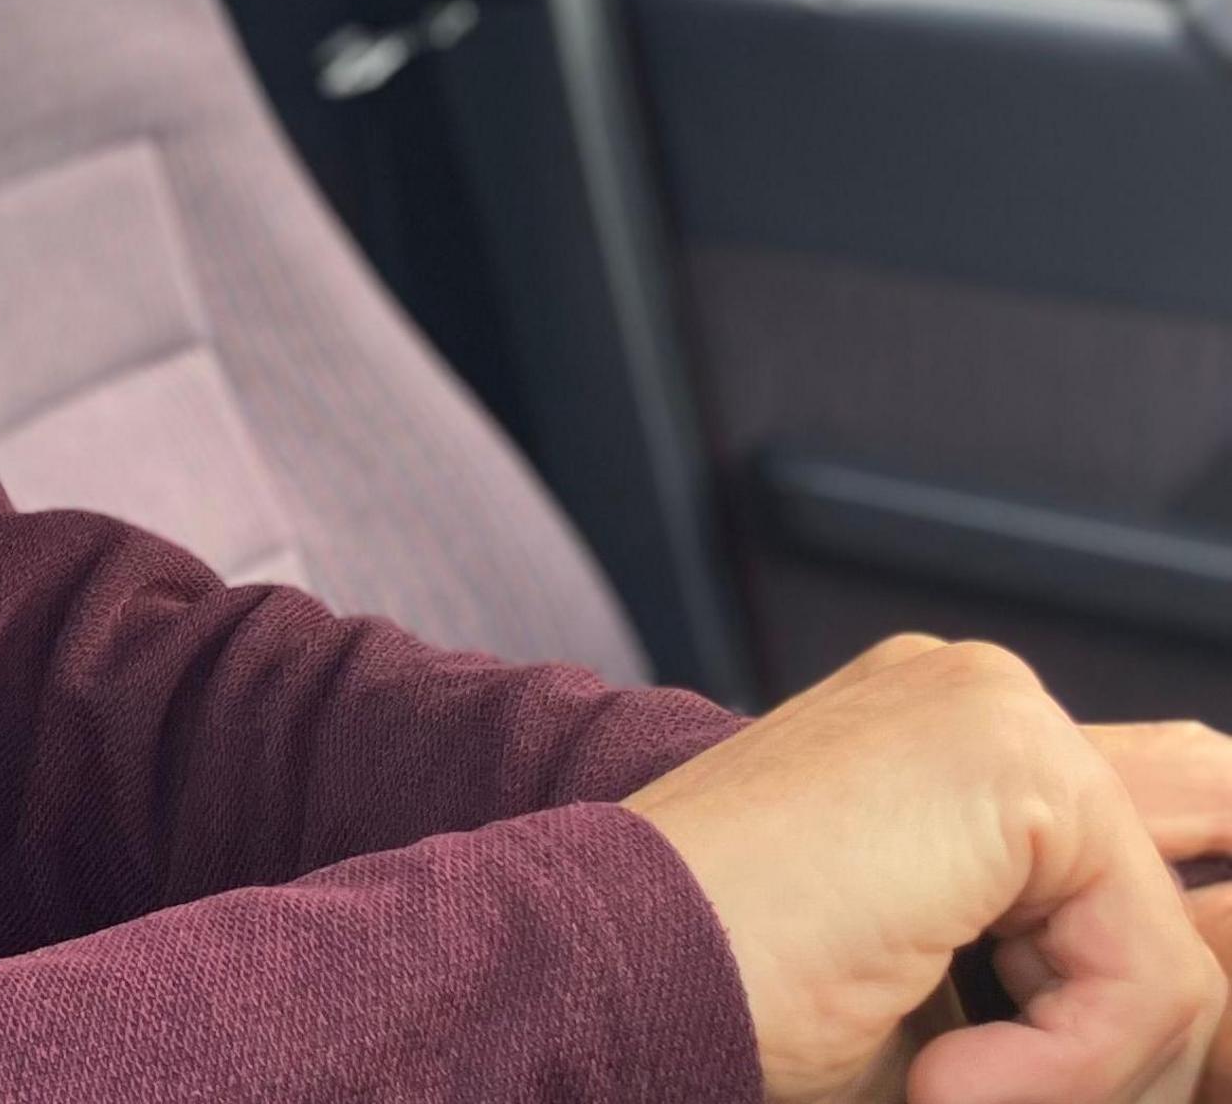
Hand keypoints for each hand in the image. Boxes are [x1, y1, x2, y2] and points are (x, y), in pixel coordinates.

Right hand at [626, 636, 1221, 1103]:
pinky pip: (1150, 969)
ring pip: (1175, 950)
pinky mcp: (1011, 759)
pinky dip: (1068, 1068)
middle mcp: (977, 698)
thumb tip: (1213, 1042)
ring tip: (945, 1091)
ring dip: (1089, 1070)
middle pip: (1204, 849)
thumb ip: (1071, 982)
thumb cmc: (722, 996)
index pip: (1169, 822)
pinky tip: (942, 1082)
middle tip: (1044, 1081)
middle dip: (1170, 1010)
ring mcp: (994, 711)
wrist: (594, 969)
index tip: (1155, 1066)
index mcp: (944, 742)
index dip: (1169, 977)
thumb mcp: (941, 999)